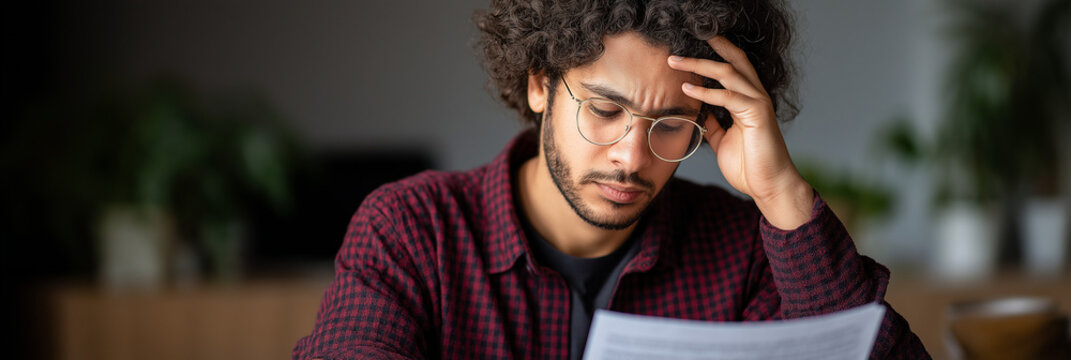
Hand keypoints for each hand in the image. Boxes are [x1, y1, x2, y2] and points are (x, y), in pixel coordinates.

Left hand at [667, 36, 812, 228]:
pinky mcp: (757, 116)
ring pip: (729, 73)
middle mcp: (755, 97)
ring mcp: (758, 104)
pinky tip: (687, 88)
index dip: (714, 54)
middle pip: (734, 61)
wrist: (769, 186)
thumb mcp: (723, 140)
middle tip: (681, 43)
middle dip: (710, 48)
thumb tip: (698, 112)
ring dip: (699, 65)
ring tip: (675, 61)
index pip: (732, 68)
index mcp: (748, 100)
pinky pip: (729, 97)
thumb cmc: (750, 166)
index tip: (689, 48)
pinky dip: (706, 91)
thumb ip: (713, 124)